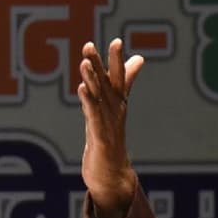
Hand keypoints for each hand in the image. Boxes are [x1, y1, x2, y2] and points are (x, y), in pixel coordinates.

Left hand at [78, 39, 141, 217]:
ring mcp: (108, 125)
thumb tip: (136, 64)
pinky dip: (88, 102)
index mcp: (117, 106)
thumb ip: (122, 88)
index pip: (119, 79)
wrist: (112, 177)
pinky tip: (81, 89)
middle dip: (100, 64)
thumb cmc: (110, 142)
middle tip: (90, 45)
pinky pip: (93, 116)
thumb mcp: (113, 113)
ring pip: (98, 98)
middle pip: (107, 85)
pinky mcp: (99, 139)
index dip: (117, 61)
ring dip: (91, 80)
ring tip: (83, 62)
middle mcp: (114, 113)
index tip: (116, 41)